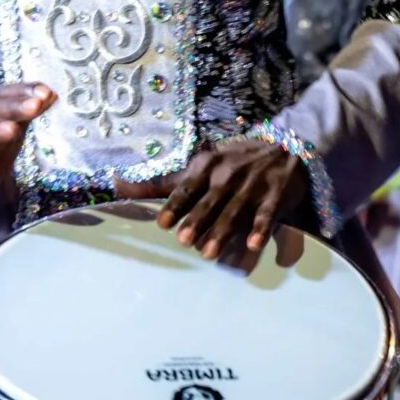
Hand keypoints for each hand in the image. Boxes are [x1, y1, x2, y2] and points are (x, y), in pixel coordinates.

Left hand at [119, 137, 308, 268]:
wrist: (283, 146)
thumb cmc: (231, 161)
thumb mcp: (198, 167)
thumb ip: (161, 182)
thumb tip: (116, 185)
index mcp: (207, 166)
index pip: (187, 188)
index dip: (175, 205)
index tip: (162, 223)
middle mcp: (228, 174)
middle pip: (209, 202)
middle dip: (196, 220)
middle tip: (183, 241)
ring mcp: (253, 185)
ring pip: (234, 211)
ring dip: (222, 231)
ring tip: (208, 253)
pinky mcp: (275, 195)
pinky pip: (267, 214)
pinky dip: (261, 229)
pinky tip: (254, 244)